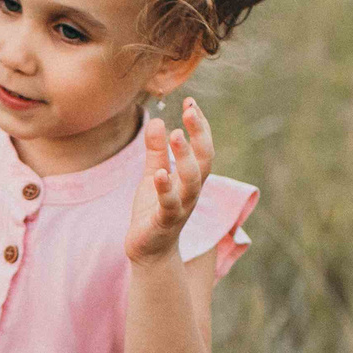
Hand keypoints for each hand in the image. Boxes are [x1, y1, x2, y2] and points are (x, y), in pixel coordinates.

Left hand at [124, 97, 215, 265]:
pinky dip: (166, 188)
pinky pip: (170, 204)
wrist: (148, 250)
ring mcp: (181, 207)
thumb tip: (157, 120)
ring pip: (191, 181)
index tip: (191, 101)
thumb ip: (155, 151)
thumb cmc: (154, 211)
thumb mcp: (153, 175)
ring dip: (185, 157)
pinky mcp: (165, 221)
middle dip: (199, 135)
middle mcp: (192, 191)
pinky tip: (160, 173)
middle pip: (204, 160)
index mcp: (191, 179)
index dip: (200, 126)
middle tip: (190, 110)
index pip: (202, 148)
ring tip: (175, 134)